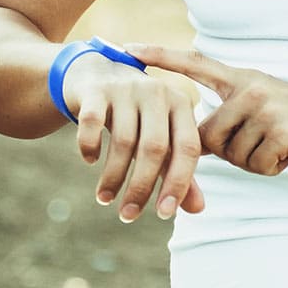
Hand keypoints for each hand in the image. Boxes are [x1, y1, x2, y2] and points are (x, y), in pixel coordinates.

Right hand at [63, 53, 204, 221]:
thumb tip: (197, 209)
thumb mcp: (161, 137)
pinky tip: (90, 161)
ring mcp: (126, 87)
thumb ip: (178, 170)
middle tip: (127, 215)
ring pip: (123, 140)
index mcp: (181, 105)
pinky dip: (90, 146)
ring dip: (113, 176)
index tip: (164, 214)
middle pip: (155, 148)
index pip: (188, 148)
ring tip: (105, 198)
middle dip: (141, 187)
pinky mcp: (95, 89)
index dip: (179, 183)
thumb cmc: (137, 115)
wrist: (96, 72)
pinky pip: (92, 122)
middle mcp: (158, 92)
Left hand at [122, 44, 287, 174]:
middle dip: (229, 151)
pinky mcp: (280, 132)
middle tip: (265, 143)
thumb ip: (232, 115)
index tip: (128, 47)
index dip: (161, 56)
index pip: (196, 64)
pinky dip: (273, 167)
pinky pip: (255, 166)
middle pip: (206, 135)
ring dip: (255, 160)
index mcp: (245, 78)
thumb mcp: (267, 106)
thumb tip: (193, 142)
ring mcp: (265, 108)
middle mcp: (251, 88)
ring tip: (283, 144)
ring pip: (232, 155)